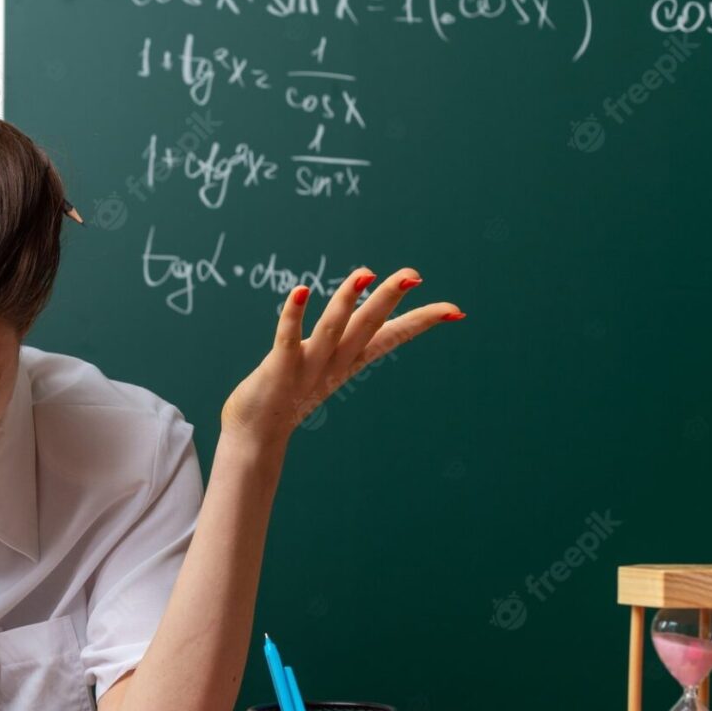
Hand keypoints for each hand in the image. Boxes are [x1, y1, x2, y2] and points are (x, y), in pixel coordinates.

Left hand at [221, 267, 461, 442]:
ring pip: (332, 329)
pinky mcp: (278, 369)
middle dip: (388, 298)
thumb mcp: (327, 366)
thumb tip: (361, 318)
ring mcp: (307, 367)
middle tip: (413, 274)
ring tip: (365, 273)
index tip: (455, 310)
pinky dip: (293, 316)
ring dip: (347, 301)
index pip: (391, 336)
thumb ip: (342, 339)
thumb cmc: (289, 396)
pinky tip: (300, 291)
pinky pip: (287, 339)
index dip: (420, 322)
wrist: (256, 437)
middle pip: (367, 326)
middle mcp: (333, 363)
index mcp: (348, 361)